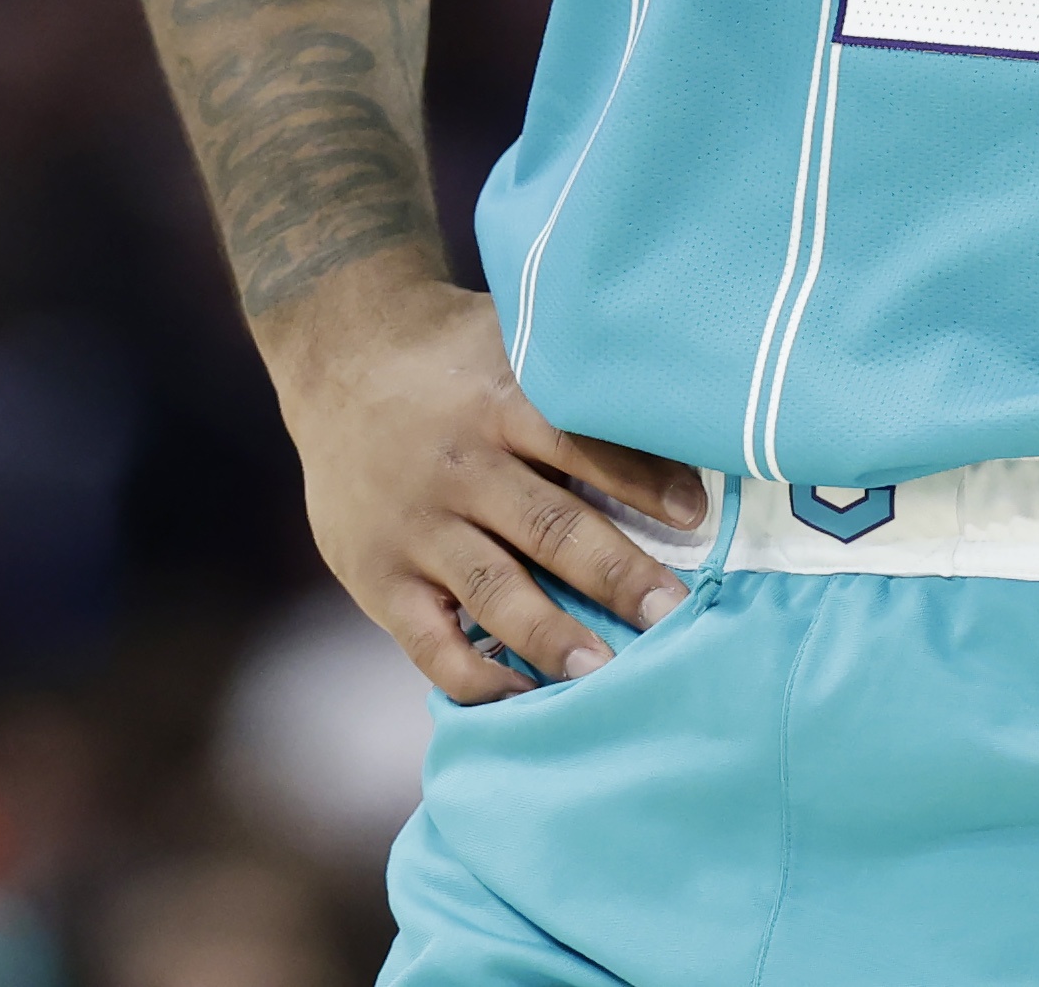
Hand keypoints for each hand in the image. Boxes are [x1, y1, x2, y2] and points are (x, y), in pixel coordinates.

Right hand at [264, 260, 708, 699]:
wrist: (340, 359)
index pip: (579, 444)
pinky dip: (477, 676)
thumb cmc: (453, 358)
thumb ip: (576, 386)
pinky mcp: (378, 577)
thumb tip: (680, 420)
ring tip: (608, 674)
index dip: (641, 480)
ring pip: (493, 590)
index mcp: (499, 404)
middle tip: (673, 616)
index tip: (698, 517)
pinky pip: (430, 643)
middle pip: (547, 528)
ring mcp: (415, 528)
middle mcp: (460, 469)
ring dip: (554, 636)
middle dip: (615, 576)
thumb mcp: (512, 344)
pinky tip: (523, 694)